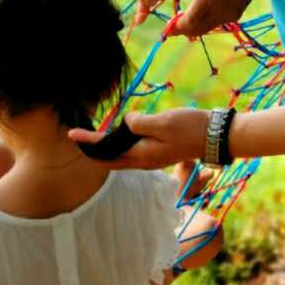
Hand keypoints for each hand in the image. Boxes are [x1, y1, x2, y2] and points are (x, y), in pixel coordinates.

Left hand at [68, 108, 209, 170]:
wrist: (214, 137)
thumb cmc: (190, 128)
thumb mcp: (163, 122)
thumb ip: (140, 124)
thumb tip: (125, 123)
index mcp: (141, 155)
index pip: (107, 150)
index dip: (88, 142)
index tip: (71, 134)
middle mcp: (143, 162)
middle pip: (109, 161)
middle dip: (91, 151)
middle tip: (75, 139)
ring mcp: (150, 160)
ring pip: (119, 159)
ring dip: (103, 152)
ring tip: (90, 141)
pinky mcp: (157, 154)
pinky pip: (129, 155)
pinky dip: (117, 149)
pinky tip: (116, 140)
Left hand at [167, 0, 260, 37]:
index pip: (188, 22)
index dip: (176, 27)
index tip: (168, 26)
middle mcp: (217, 11)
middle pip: (195, 30)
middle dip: (183, 30)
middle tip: (174, 24)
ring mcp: (227, 16)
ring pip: (205, 29)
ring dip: (194, 27)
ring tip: (186, 17)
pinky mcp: (234, 17)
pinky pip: (215, 24)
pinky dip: (205, 23)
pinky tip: (203, 12)